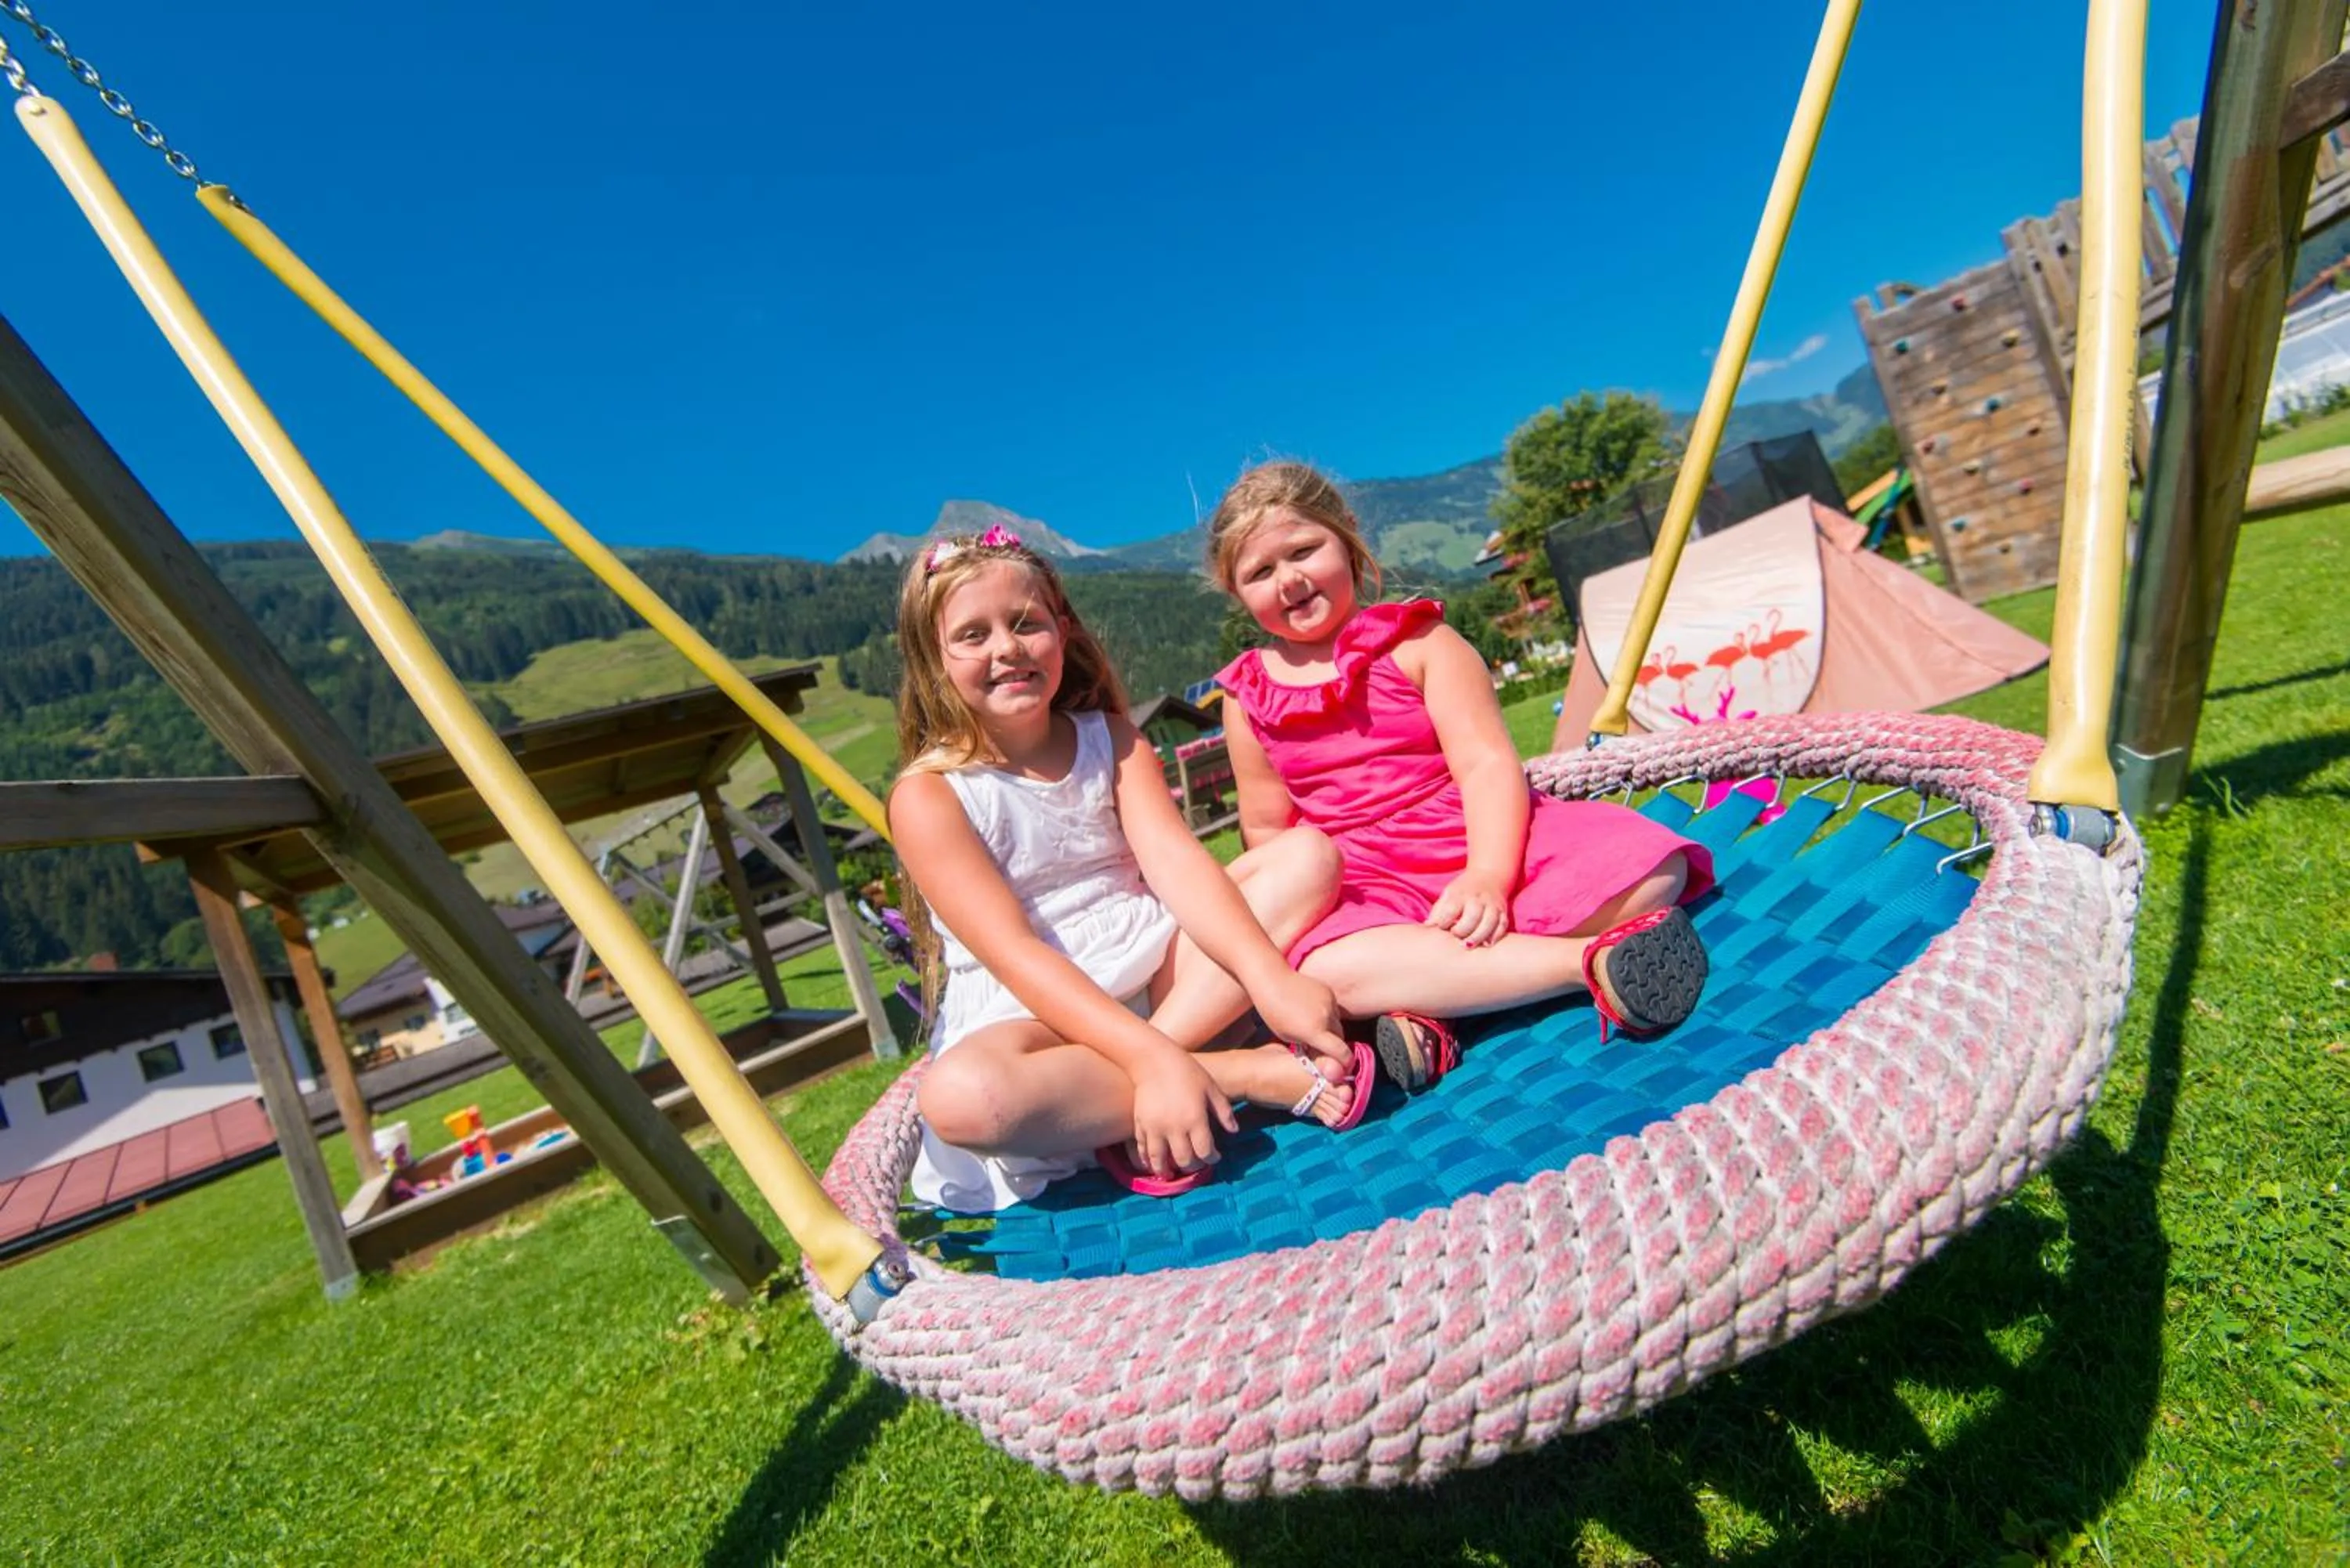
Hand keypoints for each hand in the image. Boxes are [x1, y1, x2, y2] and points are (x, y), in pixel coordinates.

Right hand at [1126, 1050, 1236, 1179]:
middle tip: (1196, 1164)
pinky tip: (1154, 1162)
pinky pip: (1142, 1150)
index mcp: (1195, 1119)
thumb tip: (1234, 1131)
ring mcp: (1154, 1128)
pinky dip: (1148, 1160)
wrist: (1153, 1060)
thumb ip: (1224, 1111)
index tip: (1215, 1157)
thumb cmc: (1187, 1071)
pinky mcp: (1140, 1125)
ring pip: (1160, 1161)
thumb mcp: (1211, 1088)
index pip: (1205, 1151)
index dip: (1212, 1159)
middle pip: (1184, 1161)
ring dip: (1167, 1171)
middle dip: (1192, 1167)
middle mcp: (1174, 1128)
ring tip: (1171, 1173)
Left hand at [1253, 970, 1351, 1080]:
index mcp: (1314, 1031)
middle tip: (1322, 1047)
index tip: (1343, 1066)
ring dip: (1331, 1029)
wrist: (1271, 979)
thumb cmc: (1273, 1011)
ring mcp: (1329, 1002)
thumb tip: (1321, 1054)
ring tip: (1314, 1027)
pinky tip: (1312, 1012)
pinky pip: (1334, 1009)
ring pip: (1338, 1023)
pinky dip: (1328, 1015)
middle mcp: (1326, 1017)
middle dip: (1335, 1044)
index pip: (1341, 1052)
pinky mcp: (1329, 992)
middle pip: (1341, 1037)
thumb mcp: (1287, 1036)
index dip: (1345, 1062)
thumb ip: (1308, 1046)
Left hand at [1426, 869, 1512, 946]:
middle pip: (1473, 915)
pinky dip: (1497, 935)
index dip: (1445, 920)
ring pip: (1489, 921)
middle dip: (1464, 929)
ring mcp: (1492, 905)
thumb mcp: (1447, 895)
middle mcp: (1478, 899)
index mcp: (1460, 894)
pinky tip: (1488, 944)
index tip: (1441, 927)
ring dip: (1479, 935)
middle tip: (1456, 937)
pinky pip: (1502, 924)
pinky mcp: (1503, 911)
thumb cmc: (1463, 890)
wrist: (1489, 876)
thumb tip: (1426, 928)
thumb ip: (1437, 912)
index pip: (1452, 907)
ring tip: (1469, 946)